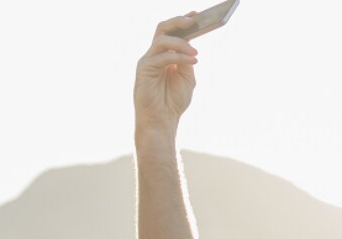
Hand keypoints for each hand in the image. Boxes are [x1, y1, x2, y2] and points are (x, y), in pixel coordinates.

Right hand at [134, 14, 200, 132]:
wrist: (162, 121)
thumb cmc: (173, 102)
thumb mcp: (186, 78)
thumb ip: (186, 62)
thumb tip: (190, 47)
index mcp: (165, 55)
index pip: (172, 33)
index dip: (183, 22)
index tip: (197, 14)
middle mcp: (154, 54)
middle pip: (163, 29)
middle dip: (178, 22)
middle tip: (194, 21)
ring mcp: (148, 60)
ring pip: (162, 40)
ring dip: (181, 43)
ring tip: (195, 52)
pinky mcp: (144, 69)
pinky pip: (163, 57)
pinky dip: (179, 57)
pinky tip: (192, 60)